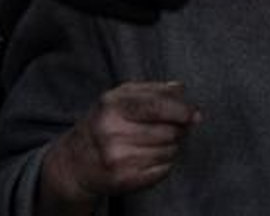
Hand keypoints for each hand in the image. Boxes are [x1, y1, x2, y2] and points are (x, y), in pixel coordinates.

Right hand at [39, 81, 200, 213]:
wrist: (75, 162)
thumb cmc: (105, 123)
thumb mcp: (122, 97)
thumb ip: (154, 90)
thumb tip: (182, 90)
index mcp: (112, 105)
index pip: (156, 107)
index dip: (181, 111)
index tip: (194, 114)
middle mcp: (112, 131)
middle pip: (168, 131)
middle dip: (178, 129)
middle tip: (173, 128)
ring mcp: (117, 158)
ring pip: (169, 151)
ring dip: (172, 147)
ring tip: (156, 142)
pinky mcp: (123, 180)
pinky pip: (162, 170)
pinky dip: (164, 164)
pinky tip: (150, 158)